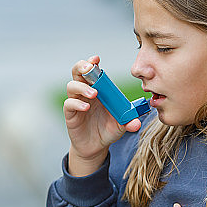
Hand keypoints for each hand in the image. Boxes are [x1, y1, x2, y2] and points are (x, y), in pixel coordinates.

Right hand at [64, 55, 140, 175]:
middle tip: (89, 68)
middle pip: (77, 72)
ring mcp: (76, 102)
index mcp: (98, 89)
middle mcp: (85, 92)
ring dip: (82, 87)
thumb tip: (136, 123)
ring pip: (71, 86)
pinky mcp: (70, 114)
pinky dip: (77, 103)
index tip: (97, 59)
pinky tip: (86, 107)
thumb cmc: (108, 129)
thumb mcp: (122, 125)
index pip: (92, 71)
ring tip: (94, 93)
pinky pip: (69, 104)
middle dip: (82, 67)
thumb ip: (130, 121)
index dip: (92, 62)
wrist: (97, 147)